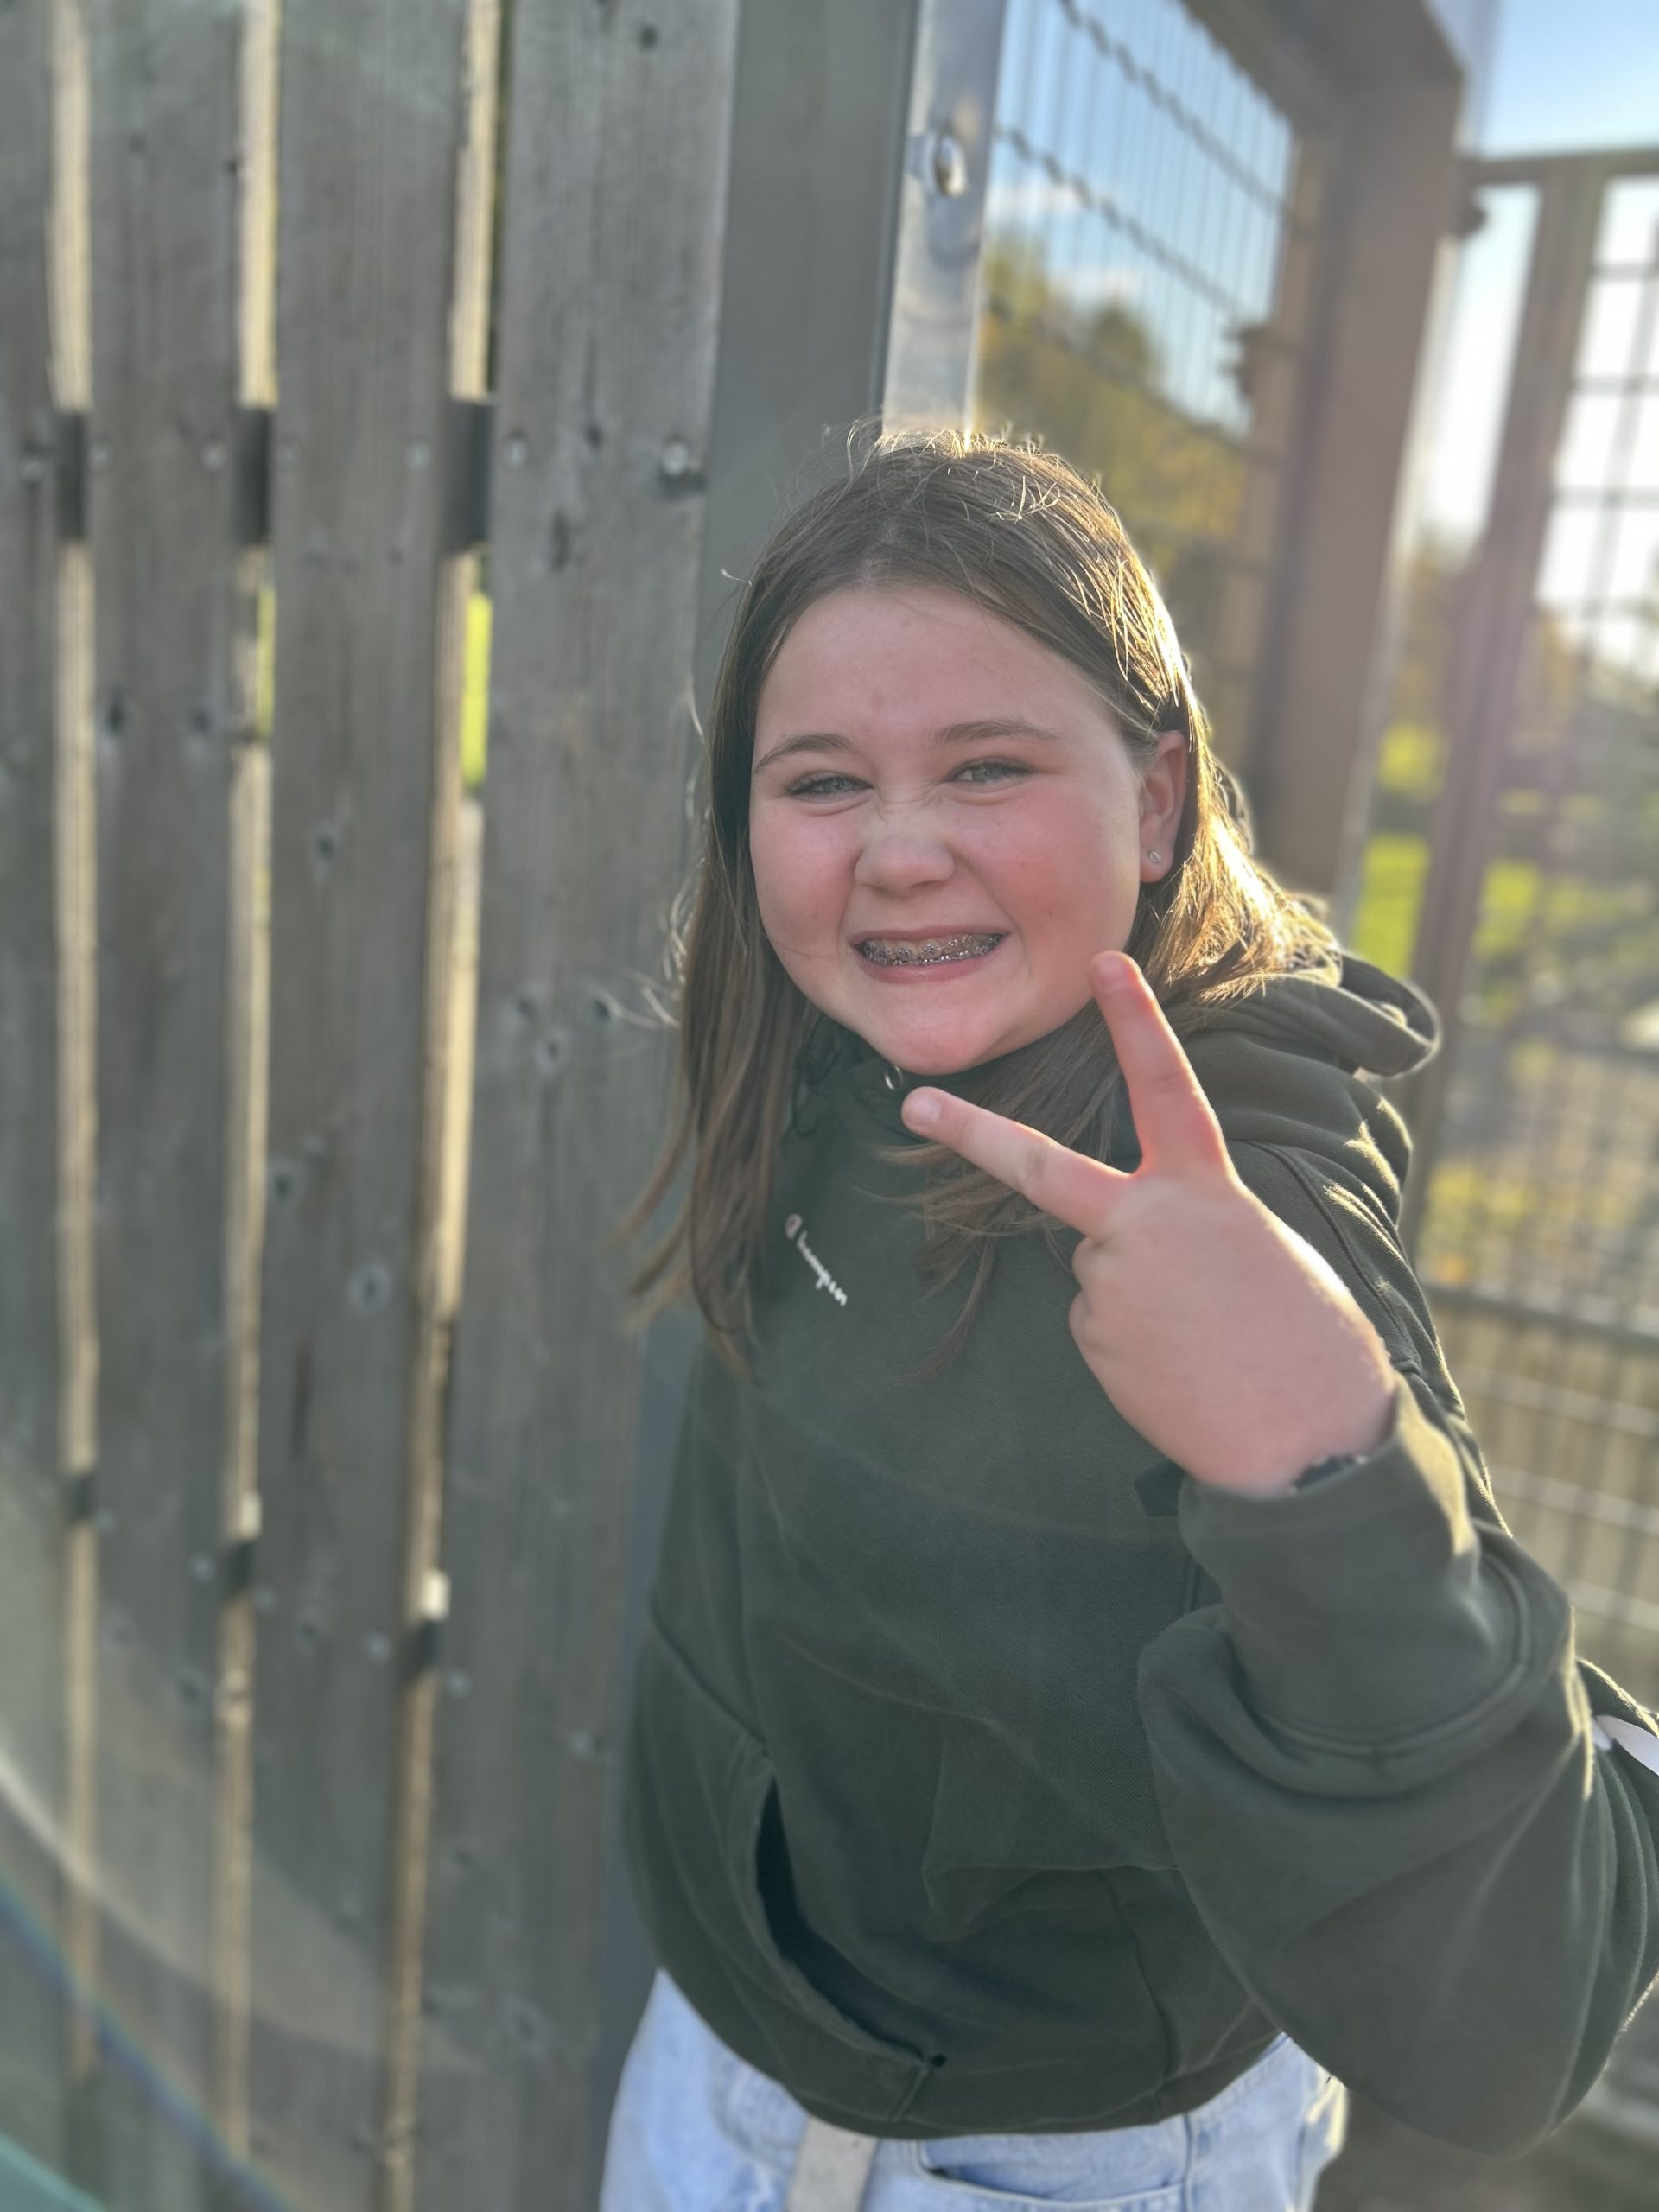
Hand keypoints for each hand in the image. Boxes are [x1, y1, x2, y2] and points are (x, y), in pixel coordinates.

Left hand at [901, 952, 1395, 1494]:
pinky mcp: (1093, 1341)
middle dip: (971, 1133)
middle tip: (914, 1105)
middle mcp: (1142, 1225)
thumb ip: (1193, 1225)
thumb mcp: (1264, 1250)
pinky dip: (1137, 1341)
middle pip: (1039, 1168)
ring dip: (1142, 1297)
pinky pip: (1104, 1322)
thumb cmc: (1311, 1344)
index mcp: (1203, 1191)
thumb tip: (1137, 1250)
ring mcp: (1107, 1284)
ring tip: (1208, 1339)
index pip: (1164, 1086)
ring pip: (1100, 1268)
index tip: (1106, 962)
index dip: (1136, 1021)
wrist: (1306, 1445)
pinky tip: (1183, 1367)